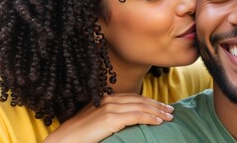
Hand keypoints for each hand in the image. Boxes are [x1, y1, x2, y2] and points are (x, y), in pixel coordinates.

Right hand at [44, 93, 173, 142]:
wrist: (65, 140)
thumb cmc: (80, 134)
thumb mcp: (98, 120)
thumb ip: (112, 116)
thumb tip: (127, 119)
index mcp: (108, 98)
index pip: (135, 97)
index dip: (150, 101)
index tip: (162, 106)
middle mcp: (110, 100)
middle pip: (141, 100)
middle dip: (158, 105)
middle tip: (171, 110)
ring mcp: (111, 108)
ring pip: (141, 107)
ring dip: (158, 112)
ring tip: (169, 116)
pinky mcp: (111, 118)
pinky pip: (136, 116)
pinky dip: (150, 118)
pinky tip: (158, 122)